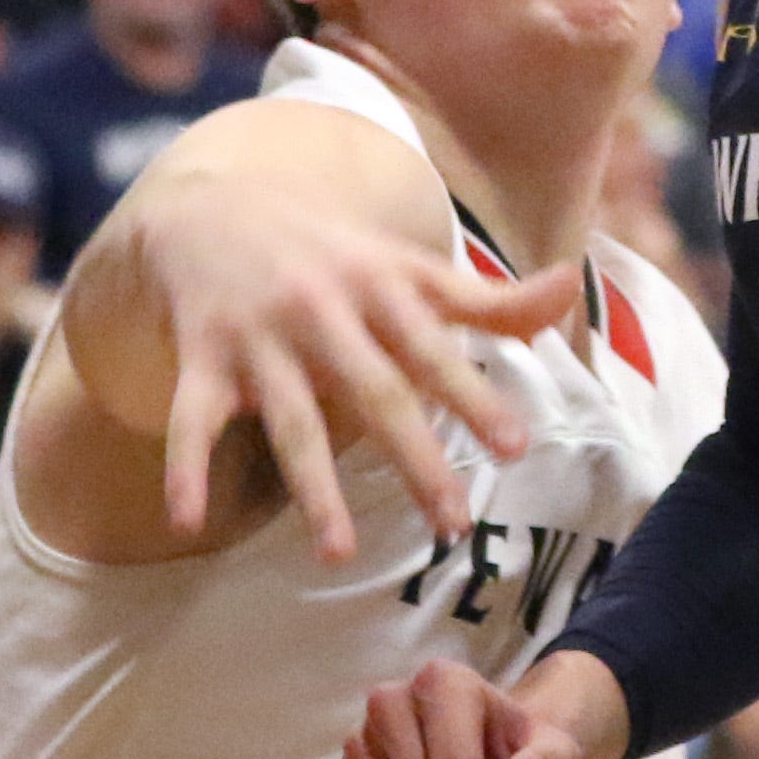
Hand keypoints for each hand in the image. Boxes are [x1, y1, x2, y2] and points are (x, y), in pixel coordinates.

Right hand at [114, 175, 577, 559]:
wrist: (213, 205)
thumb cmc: (335, 254)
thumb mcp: (409, 268)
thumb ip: (489, 297)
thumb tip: (573, 283)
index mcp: (378, 288)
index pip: (434, 349)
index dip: (474, 395)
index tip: (515, 447)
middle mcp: (322, 310)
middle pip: (374, 390)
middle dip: (413, 455)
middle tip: (453, 522)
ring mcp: (259, 337)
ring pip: (290, 418)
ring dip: (313, 486)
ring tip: (339, 553)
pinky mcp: (201, 360)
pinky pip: (192, 419)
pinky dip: (185, 468)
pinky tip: (187, 520)